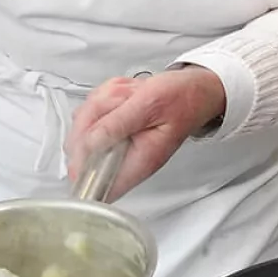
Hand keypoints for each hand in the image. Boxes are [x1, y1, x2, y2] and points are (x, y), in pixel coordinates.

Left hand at [66, 66, 227, 199]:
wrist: (196, 89)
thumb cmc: (182, 98)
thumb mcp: (148, 104)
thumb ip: (117, 125)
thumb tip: (88, 144)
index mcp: (138, 162)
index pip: (99, 187)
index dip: (82, 169)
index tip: (85, 142)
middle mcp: (126, 158)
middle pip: (81, 150)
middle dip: (91, 119)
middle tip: (117, 103)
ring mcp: (117, 143)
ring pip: (83, 126)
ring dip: (100, 104)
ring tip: (127, 96)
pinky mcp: (113, 130)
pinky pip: (91, 113)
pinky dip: (104, 98)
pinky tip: (125, 95)